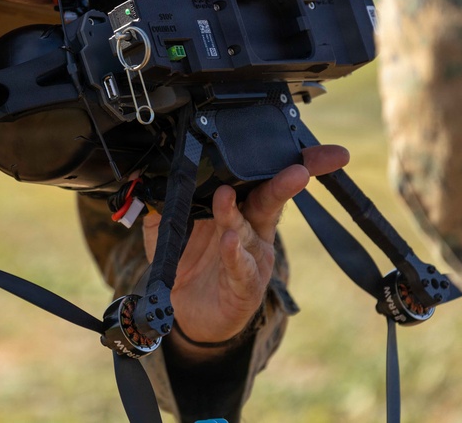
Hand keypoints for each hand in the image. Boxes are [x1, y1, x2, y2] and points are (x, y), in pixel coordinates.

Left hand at [142, 145, 349, 349]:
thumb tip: (149, 174)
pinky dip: (234, 254)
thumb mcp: (169, 227)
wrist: (186, 311)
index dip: (285, 162)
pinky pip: (240, 268)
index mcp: (241, 207)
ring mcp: (252, 257)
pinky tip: (229, 240)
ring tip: (223, 197)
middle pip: (271, 199)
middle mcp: (253, 229)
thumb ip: (163, 202)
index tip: (312, 150)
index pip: (260, 177)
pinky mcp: (244, 286)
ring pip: (247, 230)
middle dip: (288, 181)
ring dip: (234, 214)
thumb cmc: (188, 261)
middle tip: (297, 169)